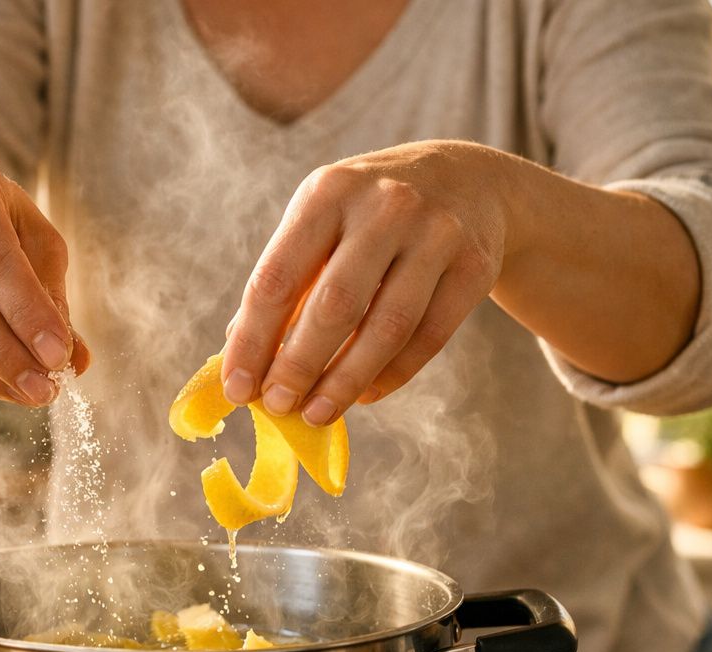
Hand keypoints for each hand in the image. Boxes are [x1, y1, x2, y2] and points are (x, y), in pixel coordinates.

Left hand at [222, 141, 514, 424]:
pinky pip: (428, 336)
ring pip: (387, 328)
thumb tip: (238, 353)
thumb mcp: (322, 220)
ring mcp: (436, 234)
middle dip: (299, 366)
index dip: (253, 341)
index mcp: (328, 192)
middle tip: (278, 405)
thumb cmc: (370, 212)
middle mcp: (384, 207)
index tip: (236, 388)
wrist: (467, 179)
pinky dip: (392, 374)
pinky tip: (364, 394)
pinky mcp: (474, 266)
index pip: (278, 278)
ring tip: (317, 412)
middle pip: (334, 306)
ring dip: (346, 380)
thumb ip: (285, 280)